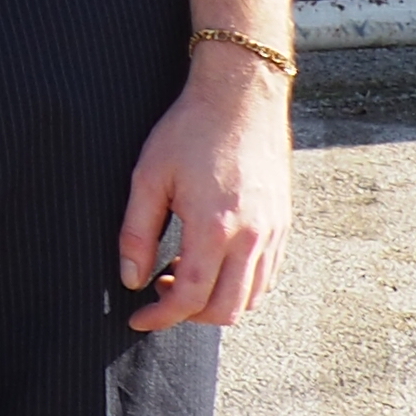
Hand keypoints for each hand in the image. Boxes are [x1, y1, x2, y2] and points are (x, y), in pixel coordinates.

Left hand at [118, 45, 293, 330]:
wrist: (241, 96)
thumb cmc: (189, 130)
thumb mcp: (149, 176)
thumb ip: (136, 233)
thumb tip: (131, 279)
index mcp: (215, 227)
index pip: (190, 297)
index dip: (161, 317)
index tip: (138, 318)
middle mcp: (252, 237)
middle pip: (226, 310)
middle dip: (188, 315)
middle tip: (159, 292)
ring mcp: (274, 232)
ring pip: (251, 298)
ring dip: (215, 302)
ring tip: (181, 272)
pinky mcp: (283, 224)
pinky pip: (267, 276)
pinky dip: (240, 285)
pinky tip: (211, 262)